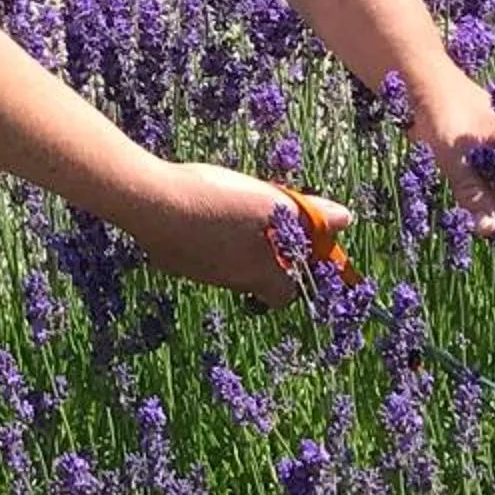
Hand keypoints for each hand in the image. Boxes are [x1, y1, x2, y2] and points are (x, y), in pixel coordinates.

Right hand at [124, 162, 355, 308]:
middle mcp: (232, 282)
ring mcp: (200, 274)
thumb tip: (345, 220)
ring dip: (234, 246)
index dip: (296, 274)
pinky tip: (198, 213)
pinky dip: (205, 240)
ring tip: (227, 210)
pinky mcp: (174, 261)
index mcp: (261, 273)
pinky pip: (199, 256)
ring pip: (228, 266)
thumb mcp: (270, 201)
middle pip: (258, 279)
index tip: (296, 248)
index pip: (287, 293)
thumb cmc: (216, 202)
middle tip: (261, 222)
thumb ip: (310, 215)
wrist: (149, 202)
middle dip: (264, 255)